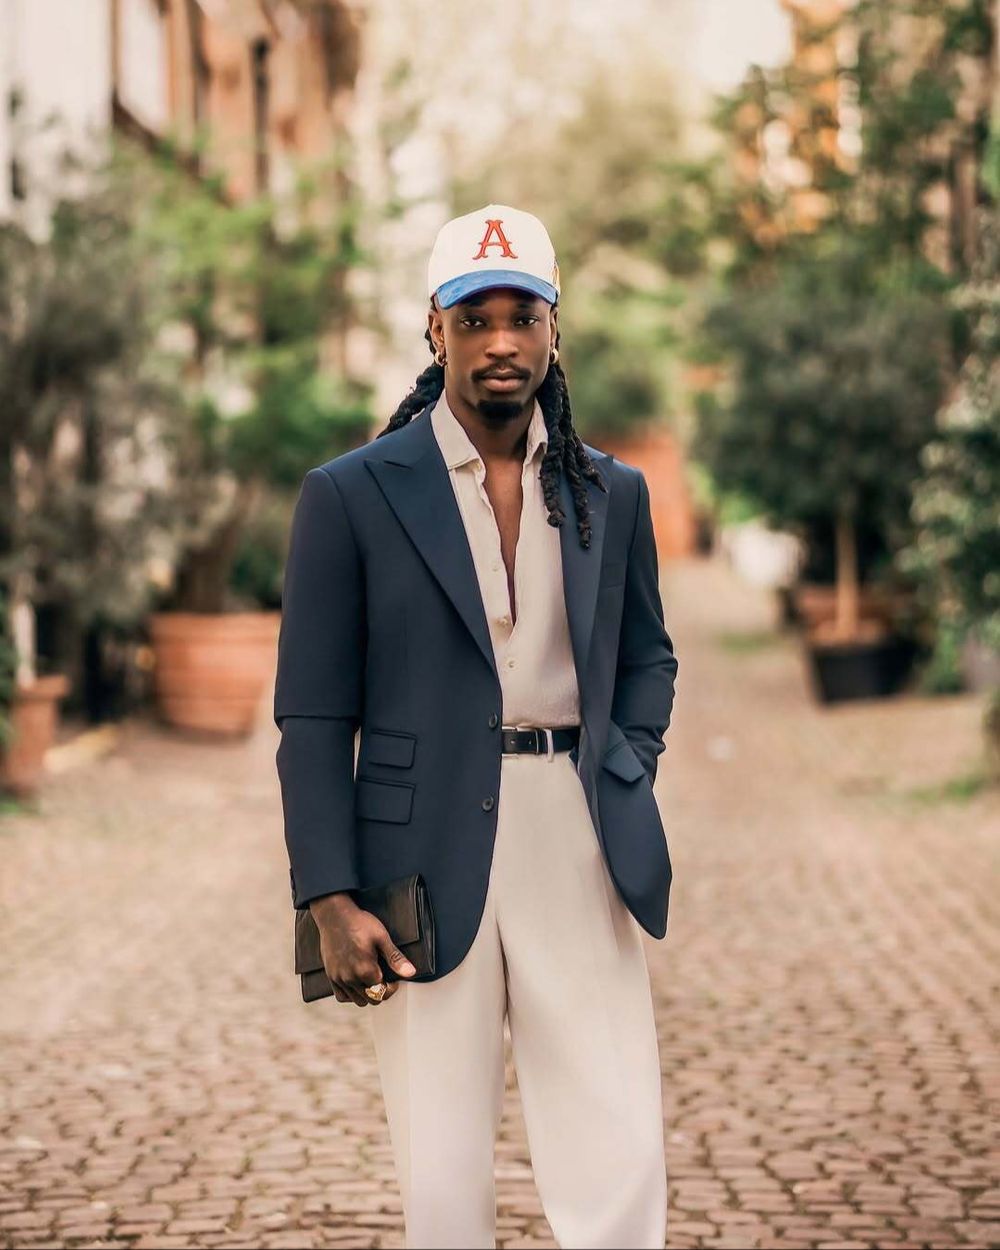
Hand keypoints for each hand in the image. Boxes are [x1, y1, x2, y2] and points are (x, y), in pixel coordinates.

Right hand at [309, 892, 416, 1006]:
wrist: (335, 915)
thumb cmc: (359, 923)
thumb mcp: (381, 937)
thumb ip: (395, 958)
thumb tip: (410, 973)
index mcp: (365, 970)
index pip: (383, 992)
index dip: (392, 987)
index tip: (394, 979)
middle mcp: (351, 978)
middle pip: (372, 999)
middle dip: (381, 991)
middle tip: (384, 978)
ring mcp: (339, 978)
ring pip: (358, 1000)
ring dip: (367, 994)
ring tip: (371, 980)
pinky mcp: (331, 975)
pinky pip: (341, 996)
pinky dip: (351, 995)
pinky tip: (357, 983)